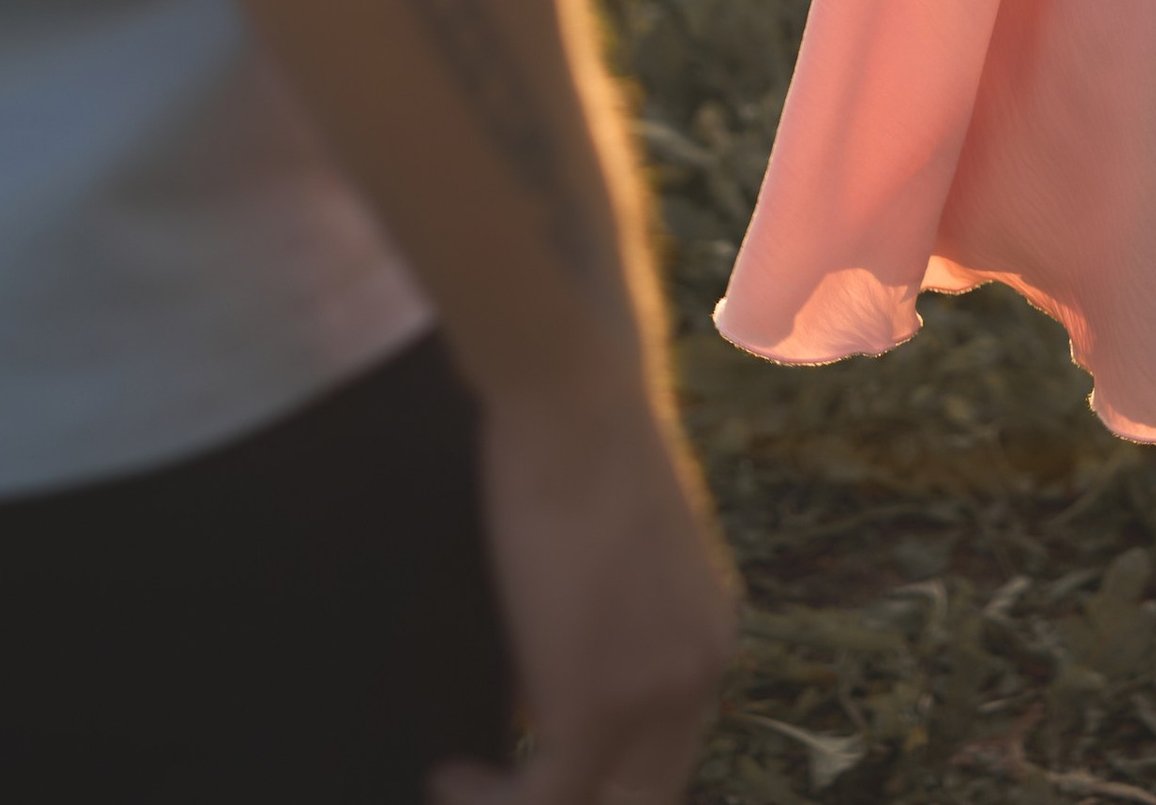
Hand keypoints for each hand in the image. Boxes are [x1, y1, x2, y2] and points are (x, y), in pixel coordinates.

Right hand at [430, 382, 735, 804]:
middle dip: (567, 795)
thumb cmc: (574, 434)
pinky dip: (489, 800)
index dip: (601, 768)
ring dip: (518, 800)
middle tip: (495, 783)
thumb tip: (536, 688)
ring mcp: (655, 694)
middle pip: (642, 789)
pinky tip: (445, 775)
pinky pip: (545, 799)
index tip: (526, 750)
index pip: (669, 745)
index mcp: (710, 631)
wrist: (571, 392)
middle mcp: (701, 671)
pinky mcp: (593, 705)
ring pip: (592, 802)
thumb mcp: (611, 542)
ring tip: (461, 784)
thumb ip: (599, 620)